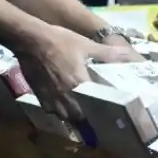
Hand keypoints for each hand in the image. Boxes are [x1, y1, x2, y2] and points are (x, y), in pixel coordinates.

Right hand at [15, 25, 133, 121]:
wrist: (30, 40)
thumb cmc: (60, 42)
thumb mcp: (86, 46)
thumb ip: (107, 54)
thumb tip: (127, 54)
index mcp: (79, 87)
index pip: (92, 111)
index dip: (99, 114)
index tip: (107, 114)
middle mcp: (64, 98)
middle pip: (78, 118)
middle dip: (86, 117)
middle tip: (94, 113)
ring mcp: (50, 98)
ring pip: (64, 116)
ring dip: (72, 115)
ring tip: (80, 110)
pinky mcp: (38, 96)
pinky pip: (51, 110)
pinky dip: (59, 109)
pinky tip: (63, 102)